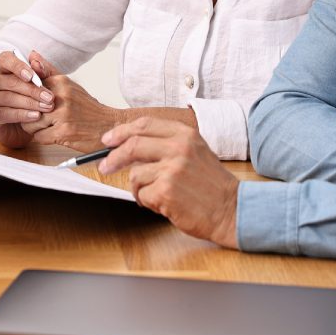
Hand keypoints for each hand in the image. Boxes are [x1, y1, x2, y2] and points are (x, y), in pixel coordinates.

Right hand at [0, 50, 54, 148]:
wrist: (26, 127)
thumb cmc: (35, 100)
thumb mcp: (45, 84)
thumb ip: (42, 70)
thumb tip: (35, 56)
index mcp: (4, 68)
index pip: (5, 59)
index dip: (18, 66)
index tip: (32, 77)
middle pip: (10, 81)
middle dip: (33, 90)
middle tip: (50, 97)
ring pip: (8, 97)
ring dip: (29, 103)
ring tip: (46, 107)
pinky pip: (4, 113)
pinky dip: (21, 114)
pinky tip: (35, 116)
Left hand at [20, 51, 121, 151]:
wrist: (109, 126)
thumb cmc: (87, 108)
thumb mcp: (69, 85)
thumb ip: (48, 71)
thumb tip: (32, 54)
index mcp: (61, 82)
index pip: (29, 87)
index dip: (27, 97)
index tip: (32, 102)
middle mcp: (61, 96)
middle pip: (28, 106)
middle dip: (30, 113)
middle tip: (41, 116)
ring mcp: (62, 114)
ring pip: (30, 123)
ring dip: (36, 128)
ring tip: (49, 126)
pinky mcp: (63, 132)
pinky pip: (39, 137)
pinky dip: (43, 138)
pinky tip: (54, 134)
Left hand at [99, 116, 238, 247]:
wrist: (232, 210)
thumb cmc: (211, 184)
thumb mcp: (195, 152)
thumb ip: (167, 144)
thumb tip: (130, 144)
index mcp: (185, 134)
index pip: (144, 125)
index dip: (121, 132)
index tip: (108, 140)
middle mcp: (179, 148)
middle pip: (132, 145)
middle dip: (113, 157)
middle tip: (104, 167)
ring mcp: (172, 169)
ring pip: (135, 175)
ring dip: (140, 189)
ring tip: (157, 196)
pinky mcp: (166, 191)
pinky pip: (142, 195)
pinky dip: (148, 203)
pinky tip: (165, 205)